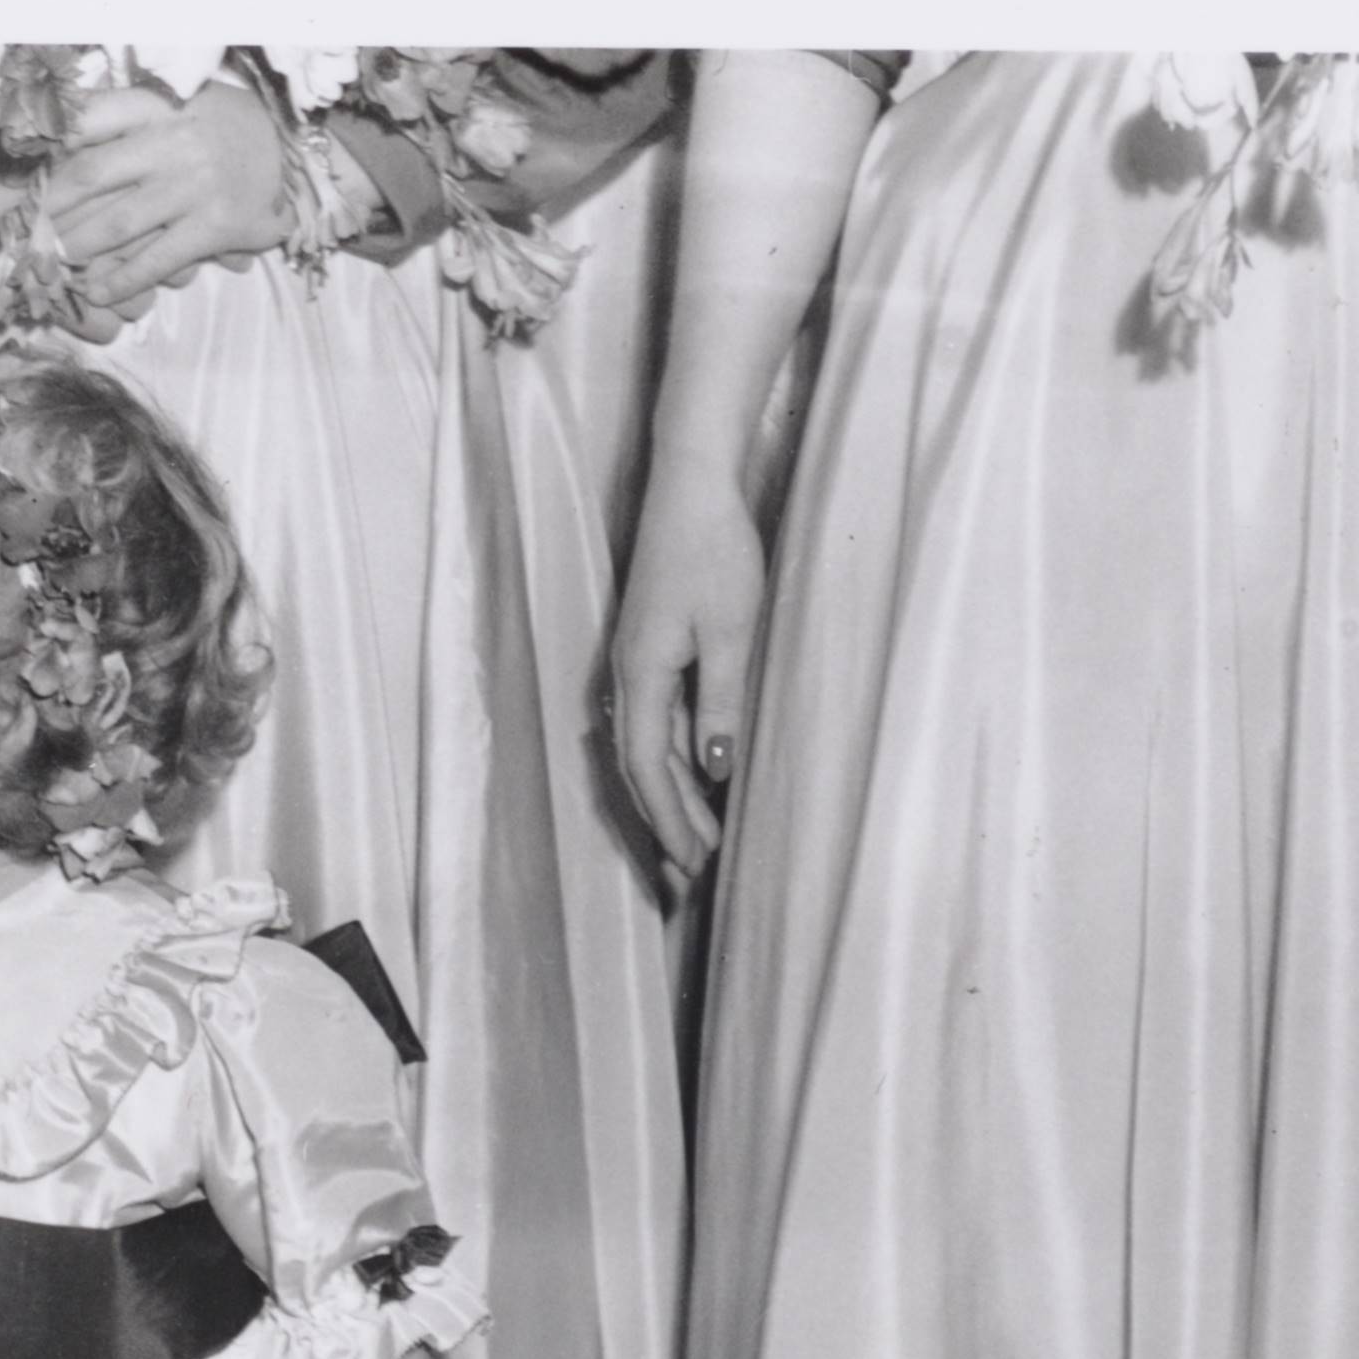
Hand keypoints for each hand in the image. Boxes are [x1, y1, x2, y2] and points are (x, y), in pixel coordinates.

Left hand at [40, 80, 295, 319]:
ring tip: (51, 263)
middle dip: (52, 207)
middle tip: (23, 229)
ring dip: (77, 247)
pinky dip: (122, 279)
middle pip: (92, 175)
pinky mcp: (214, 225)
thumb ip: (128, 111)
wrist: (291, 147)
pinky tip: (95, 291)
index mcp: (159, 105)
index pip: (92, 116)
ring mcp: (194, 184)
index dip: (50, 143)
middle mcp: (174, 140)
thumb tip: (59, 125)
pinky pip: (157, 258)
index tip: (22, 165)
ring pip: (119, 222)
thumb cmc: (220, 124)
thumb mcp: (178, 99)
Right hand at [604, 473, 769, 886]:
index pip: (645, 768)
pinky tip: (699, 777)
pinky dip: (674, 760)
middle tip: (694, 871)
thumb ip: (719, 701)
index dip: (667, 819)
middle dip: (665, 822)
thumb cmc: (713, 551)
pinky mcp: (652, 651)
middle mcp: (628, 678)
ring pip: (647, 749)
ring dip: (671, 796)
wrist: (690, 487)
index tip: (691, 861)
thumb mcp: (730, 630)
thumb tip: (713, 766)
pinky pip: (657, 723)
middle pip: (638, 768)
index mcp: (641, 677)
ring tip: (700, 837)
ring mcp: (637, 665)